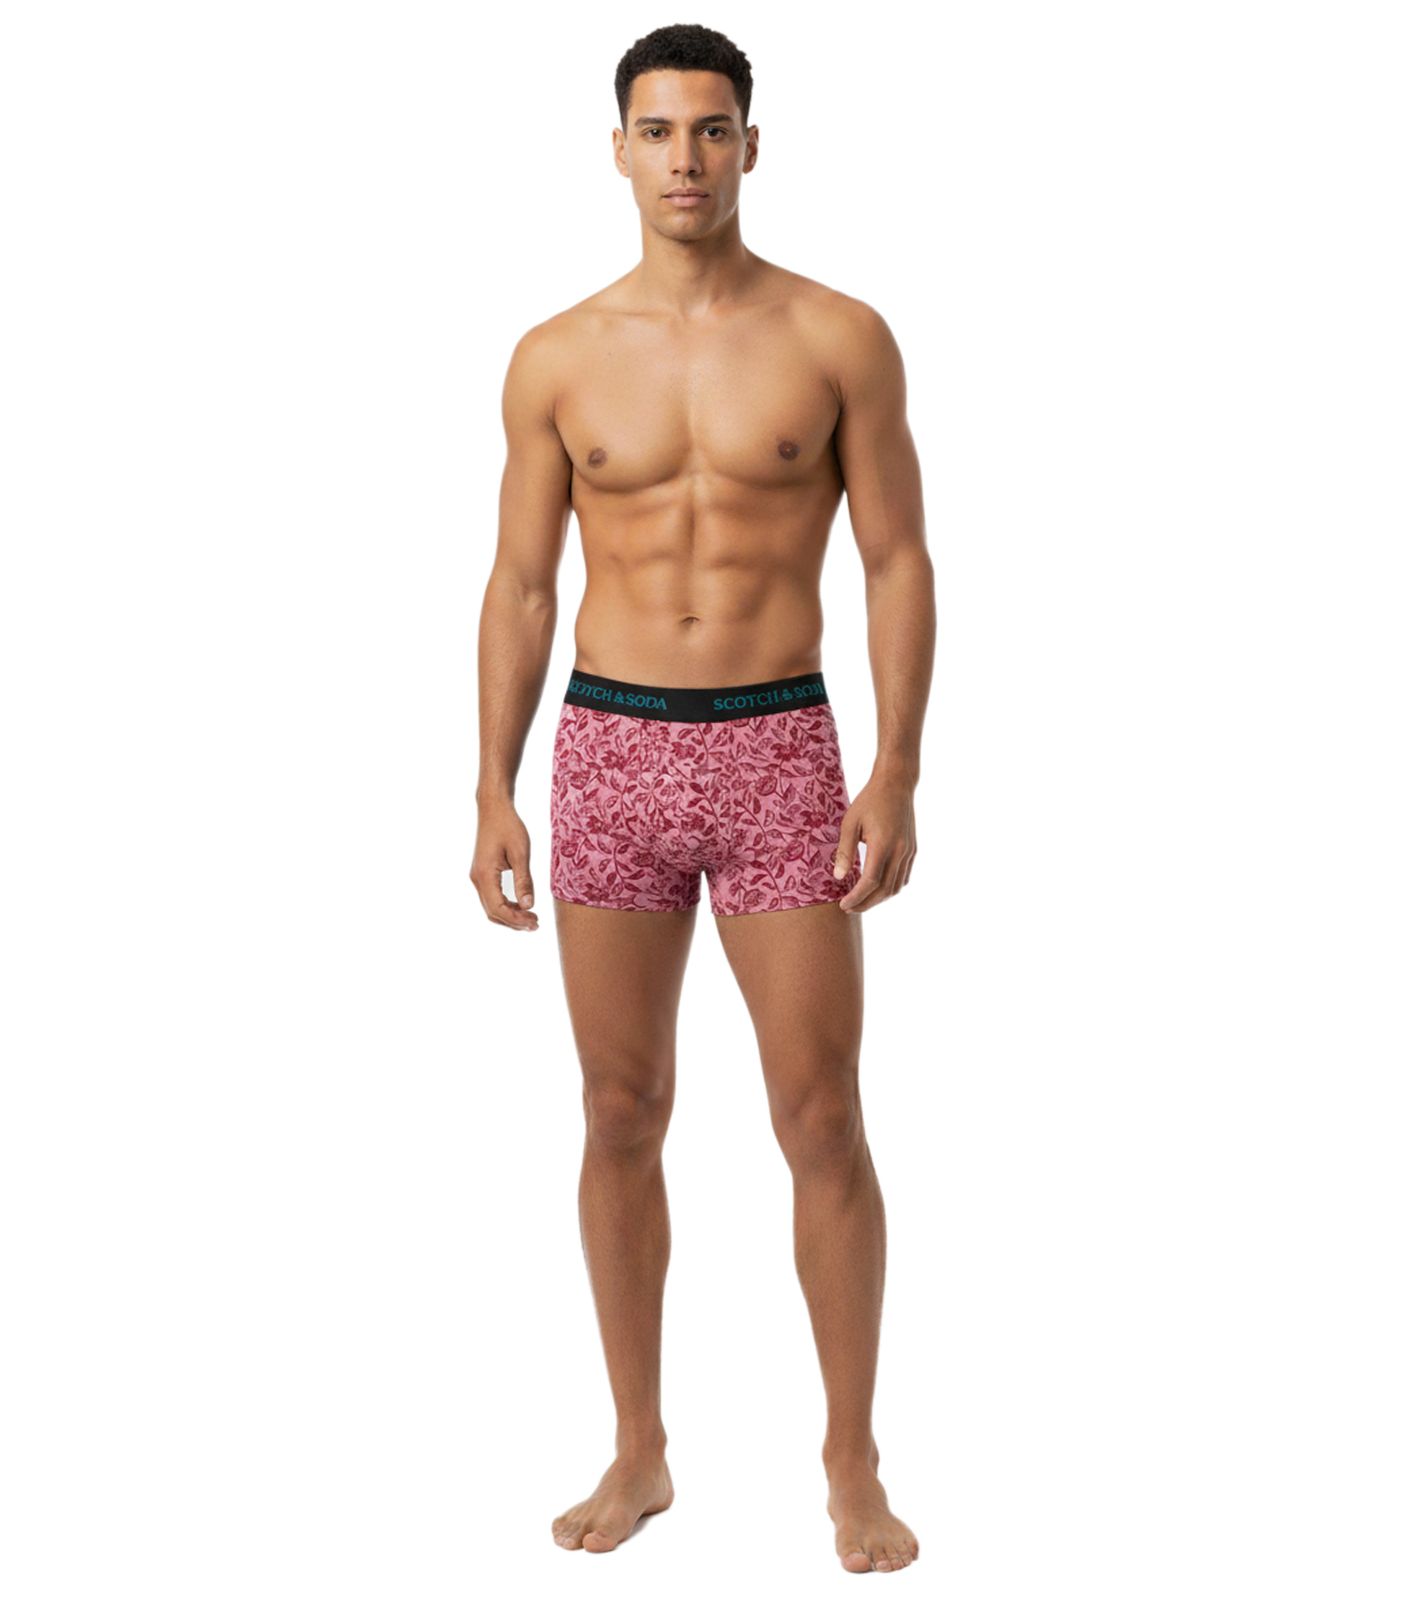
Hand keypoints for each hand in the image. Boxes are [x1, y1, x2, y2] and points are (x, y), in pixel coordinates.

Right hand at [470, 798, 538, 930]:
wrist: (493, 808)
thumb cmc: (508, 826)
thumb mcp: (521, 853)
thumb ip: (524, 880)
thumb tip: (529, 906)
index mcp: (485, 875)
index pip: (498, 908)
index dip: (516, 919)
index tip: (535, 922)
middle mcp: (477, 879)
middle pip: (493, 912)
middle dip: (514, 922)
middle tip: (536, 924)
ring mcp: (478, 877)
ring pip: (491, 907)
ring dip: (510, 916)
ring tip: (531, 918)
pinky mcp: (482, 874)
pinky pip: (491, 897)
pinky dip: (505, 906)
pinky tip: (521, 906)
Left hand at [832, 774, 917, 913]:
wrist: (896, 784)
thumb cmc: (869, 801)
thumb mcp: (850, 822)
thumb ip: (845, 851)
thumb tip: (839, 877)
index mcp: (882, 845)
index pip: (870, 882)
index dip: (856, 897)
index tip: (843, 905)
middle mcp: (899, 851)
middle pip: (884, 890)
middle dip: (866, 904)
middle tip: (849, 908)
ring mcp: (909, 852)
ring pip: (896, 887)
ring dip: (879, 899)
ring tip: (861, 901)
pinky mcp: (913, 850)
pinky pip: (903, 877)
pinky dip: (891, 888)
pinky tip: (878, 889)